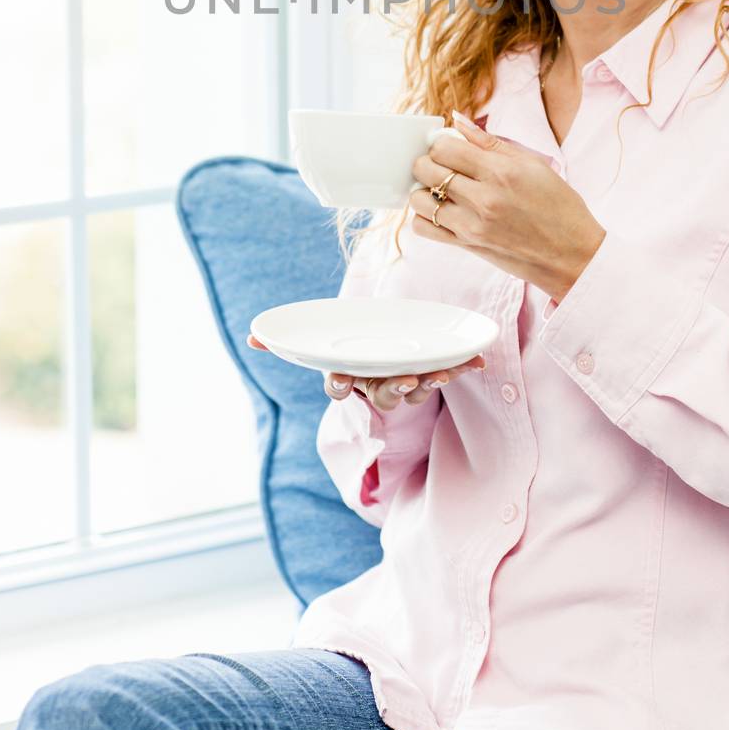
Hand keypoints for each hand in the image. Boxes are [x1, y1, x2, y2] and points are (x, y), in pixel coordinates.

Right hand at [245, 334, 485, 410]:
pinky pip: (445, 371)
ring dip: (430, 381)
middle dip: (395, 386)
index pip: (339, 385)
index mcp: (348, 378)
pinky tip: (479, 360)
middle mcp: (374, 387)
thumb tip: (249, 338)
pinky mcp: (428, 376)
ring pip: (416, 388)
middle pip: (382, 391)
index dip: (341, 384)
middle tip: (407, 379)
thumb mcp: (318, 349)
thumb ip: (285, 343)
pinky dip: (462, 367)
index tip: (341, 379)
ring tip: (442, 373)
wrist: (378, 373)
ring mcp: (403, 386)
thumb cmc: (348, 359)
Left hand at [408, 114, 606, 302]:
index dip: (440, 143)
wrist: (572, 255)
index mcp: (501, 172)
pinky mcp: (468, 246)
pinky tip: (441, 210)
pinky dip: (424, 217)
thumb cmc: (559, 206)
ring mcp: (473, 225)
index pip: (446, 148)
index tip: (448, 146)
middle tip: (439, 164)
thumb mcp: (533, 164)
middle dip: (427, 162)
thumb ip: (490, 143)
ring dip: (422, 190)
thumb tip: (458, 121)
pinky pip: (425, 229)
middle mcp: (484, 199)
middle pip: (427, 170)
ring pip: (419, 201)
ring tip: (438, 188)